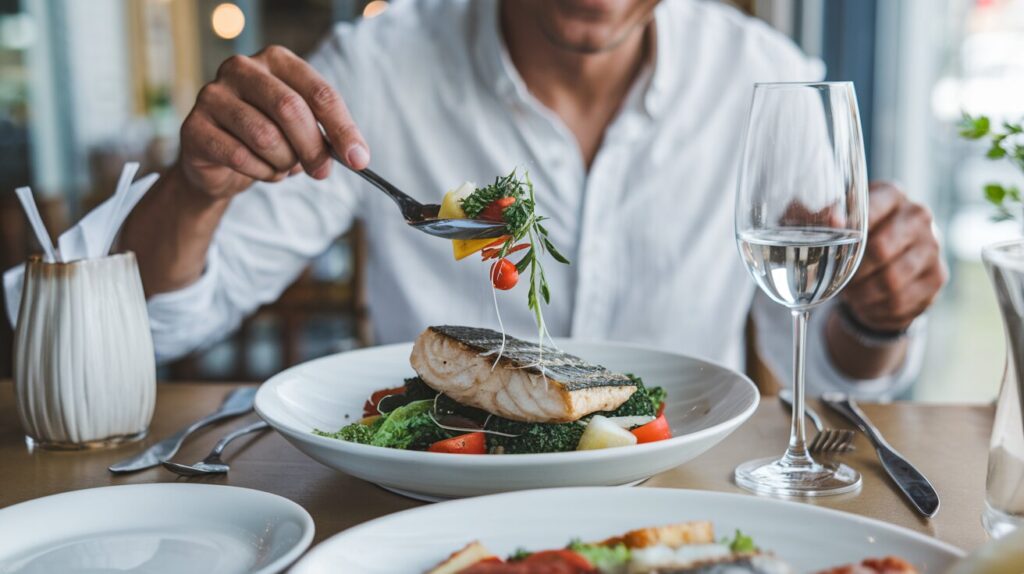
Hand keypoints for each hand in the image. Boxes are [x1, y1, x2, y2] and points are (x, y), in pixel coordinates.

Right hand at [177, 45, 369, 198]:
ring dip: (283, 162)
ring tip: (282, 166)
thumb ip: (327, 136)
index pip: (318, 92)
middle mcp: (241, 68)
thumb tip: (355, 156)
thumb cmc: (269, 138)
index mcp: (276, 60)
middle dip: (313, 148)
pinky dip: (260, 173)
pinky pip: (240, 156)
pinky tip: (260, 171)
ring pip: (265, 136)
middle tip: (322, 172)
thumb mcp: (303, 130)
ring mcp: (213, 95)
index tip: (359, 160)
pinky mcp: (194, 126)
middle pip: (290, 109)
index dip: (342, 128)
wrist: (219, 163)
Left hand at [841, 182, 946, 331]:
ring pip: (892, 279)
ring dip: (864, 293)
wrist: (878, 264)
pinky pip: (902, 300)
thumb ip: (826, 215)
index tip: (833, 244)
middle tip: (840, 279)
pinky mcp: (937, 276)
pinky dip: (877, 308)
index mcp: (891, 195)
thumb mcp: (832, 221)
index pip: (874, 207)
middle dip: (855, 270)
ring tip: (851, 293)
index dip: (852, 230)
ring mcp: (932, 246)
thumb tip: (834, 220)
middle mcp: (918, 215)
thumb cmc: (849, 236)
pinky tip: (866, 303)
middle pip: (882, 248)